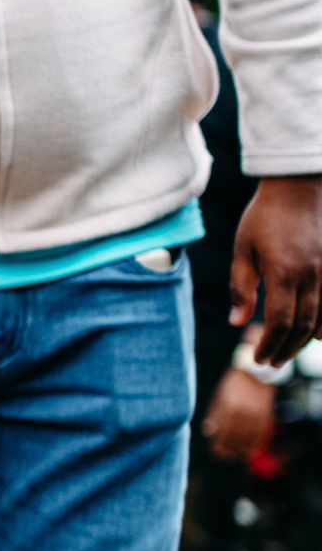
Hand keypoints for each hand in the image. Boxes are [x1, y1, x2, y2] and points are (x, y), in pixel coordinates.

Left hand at [204, 366, 276, 462]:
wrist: (255, 372)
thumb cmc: (232, 385)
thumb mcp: (219, 397)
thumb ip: (214, 415)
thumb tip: (207, 432)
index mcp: (228, 408)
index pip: (222, 433)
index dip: (219, 446)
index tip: (216, 454)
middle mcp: (242, 412)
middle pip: (235, 438)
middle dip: (229, 450)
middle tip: (225, 458)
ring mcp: (255, 413)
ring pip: (249, 437)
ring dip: (242, 449)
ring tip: (236, 456)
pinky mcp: (265, 414)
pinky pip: (261, 432)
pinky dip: (256, 443)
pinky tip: (251, 450)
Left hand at [233, 177, 321, 366]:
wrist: (297, 187)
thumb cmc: (263, 217)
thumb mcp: (242, 250)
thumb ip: (242, 287)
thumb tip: (236, 323)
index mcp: (284, 273)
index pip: (279, 322)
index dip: (270, 344)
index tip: (258, 358)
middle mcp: (312, 276)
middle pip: (303, 325)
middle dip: (286, 348)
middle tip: (271, 363)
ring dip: (306, 340)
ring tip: (288, 351)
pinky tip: (315, 333)